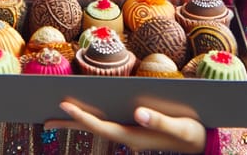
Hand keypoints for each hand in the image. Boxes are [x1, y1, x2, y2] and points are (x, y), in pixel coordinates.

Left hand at [45, 101, 205, 152]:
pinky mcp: (134, 127)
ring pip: (98, 125)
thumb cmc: (192, 132)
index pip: (101, 127)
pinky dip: (93, 116)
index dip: (82, 116)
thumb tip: (138, 112)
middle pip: (93, 128)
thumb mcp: (180, 126)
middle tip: (44, 119)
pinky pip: (108, 121)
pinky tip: (86, 109)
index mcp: (135, 136)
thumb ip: (159, 120)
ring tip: (56, 115)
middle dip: (70, 122)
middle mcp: (127, 136)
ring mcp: (129, 132)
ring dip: (78, 120)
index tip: (64, 104)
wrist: (202, 142)